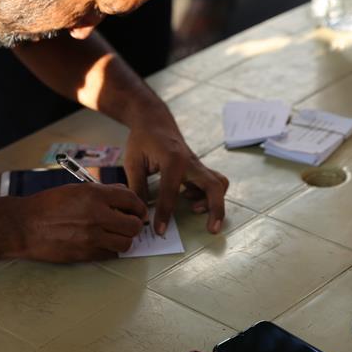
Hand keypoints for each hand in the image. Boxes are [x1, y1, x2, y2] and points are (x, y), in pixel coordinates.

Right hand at [19, 183, 145, 261]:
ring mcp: (92, 237)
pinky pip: (111, 255)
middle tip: (129, 224)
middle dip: (134, 224)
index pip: (131, 199)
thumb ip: (102, 191)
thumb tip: (123, 194)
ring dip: (125, 240)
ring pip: (126, 243)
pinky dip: (111, 250)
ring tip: (117, 235)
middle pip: (133, 225)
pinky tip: (103, 243)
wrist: (25, 226)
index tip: (138, 210)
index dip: (138, 206)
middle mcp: (97, 215)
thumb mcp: (76, 189)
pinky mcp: (86, 254)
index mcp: (94, 195)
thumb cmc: (47, 205)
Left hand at [123, 121, 228, 235]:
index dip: (164, 214)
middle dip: (216, 209)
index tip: (159, 231)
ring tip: (194, 209)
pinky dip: (207, 194)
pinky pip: (212, 182)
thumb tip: (140, 214)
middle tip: (212, 230)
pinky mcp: (198, 168)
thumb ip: (137, 188)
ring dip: (213, 201)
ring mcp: (197, 164)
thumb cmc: (142, 139)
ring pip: (218, 183)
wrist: (154, 120)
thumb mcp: (133, 162)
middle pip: (214, 186)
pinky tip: (189, 198)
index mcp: (173, 159)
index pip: (170, 193)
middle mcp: (191, 162)